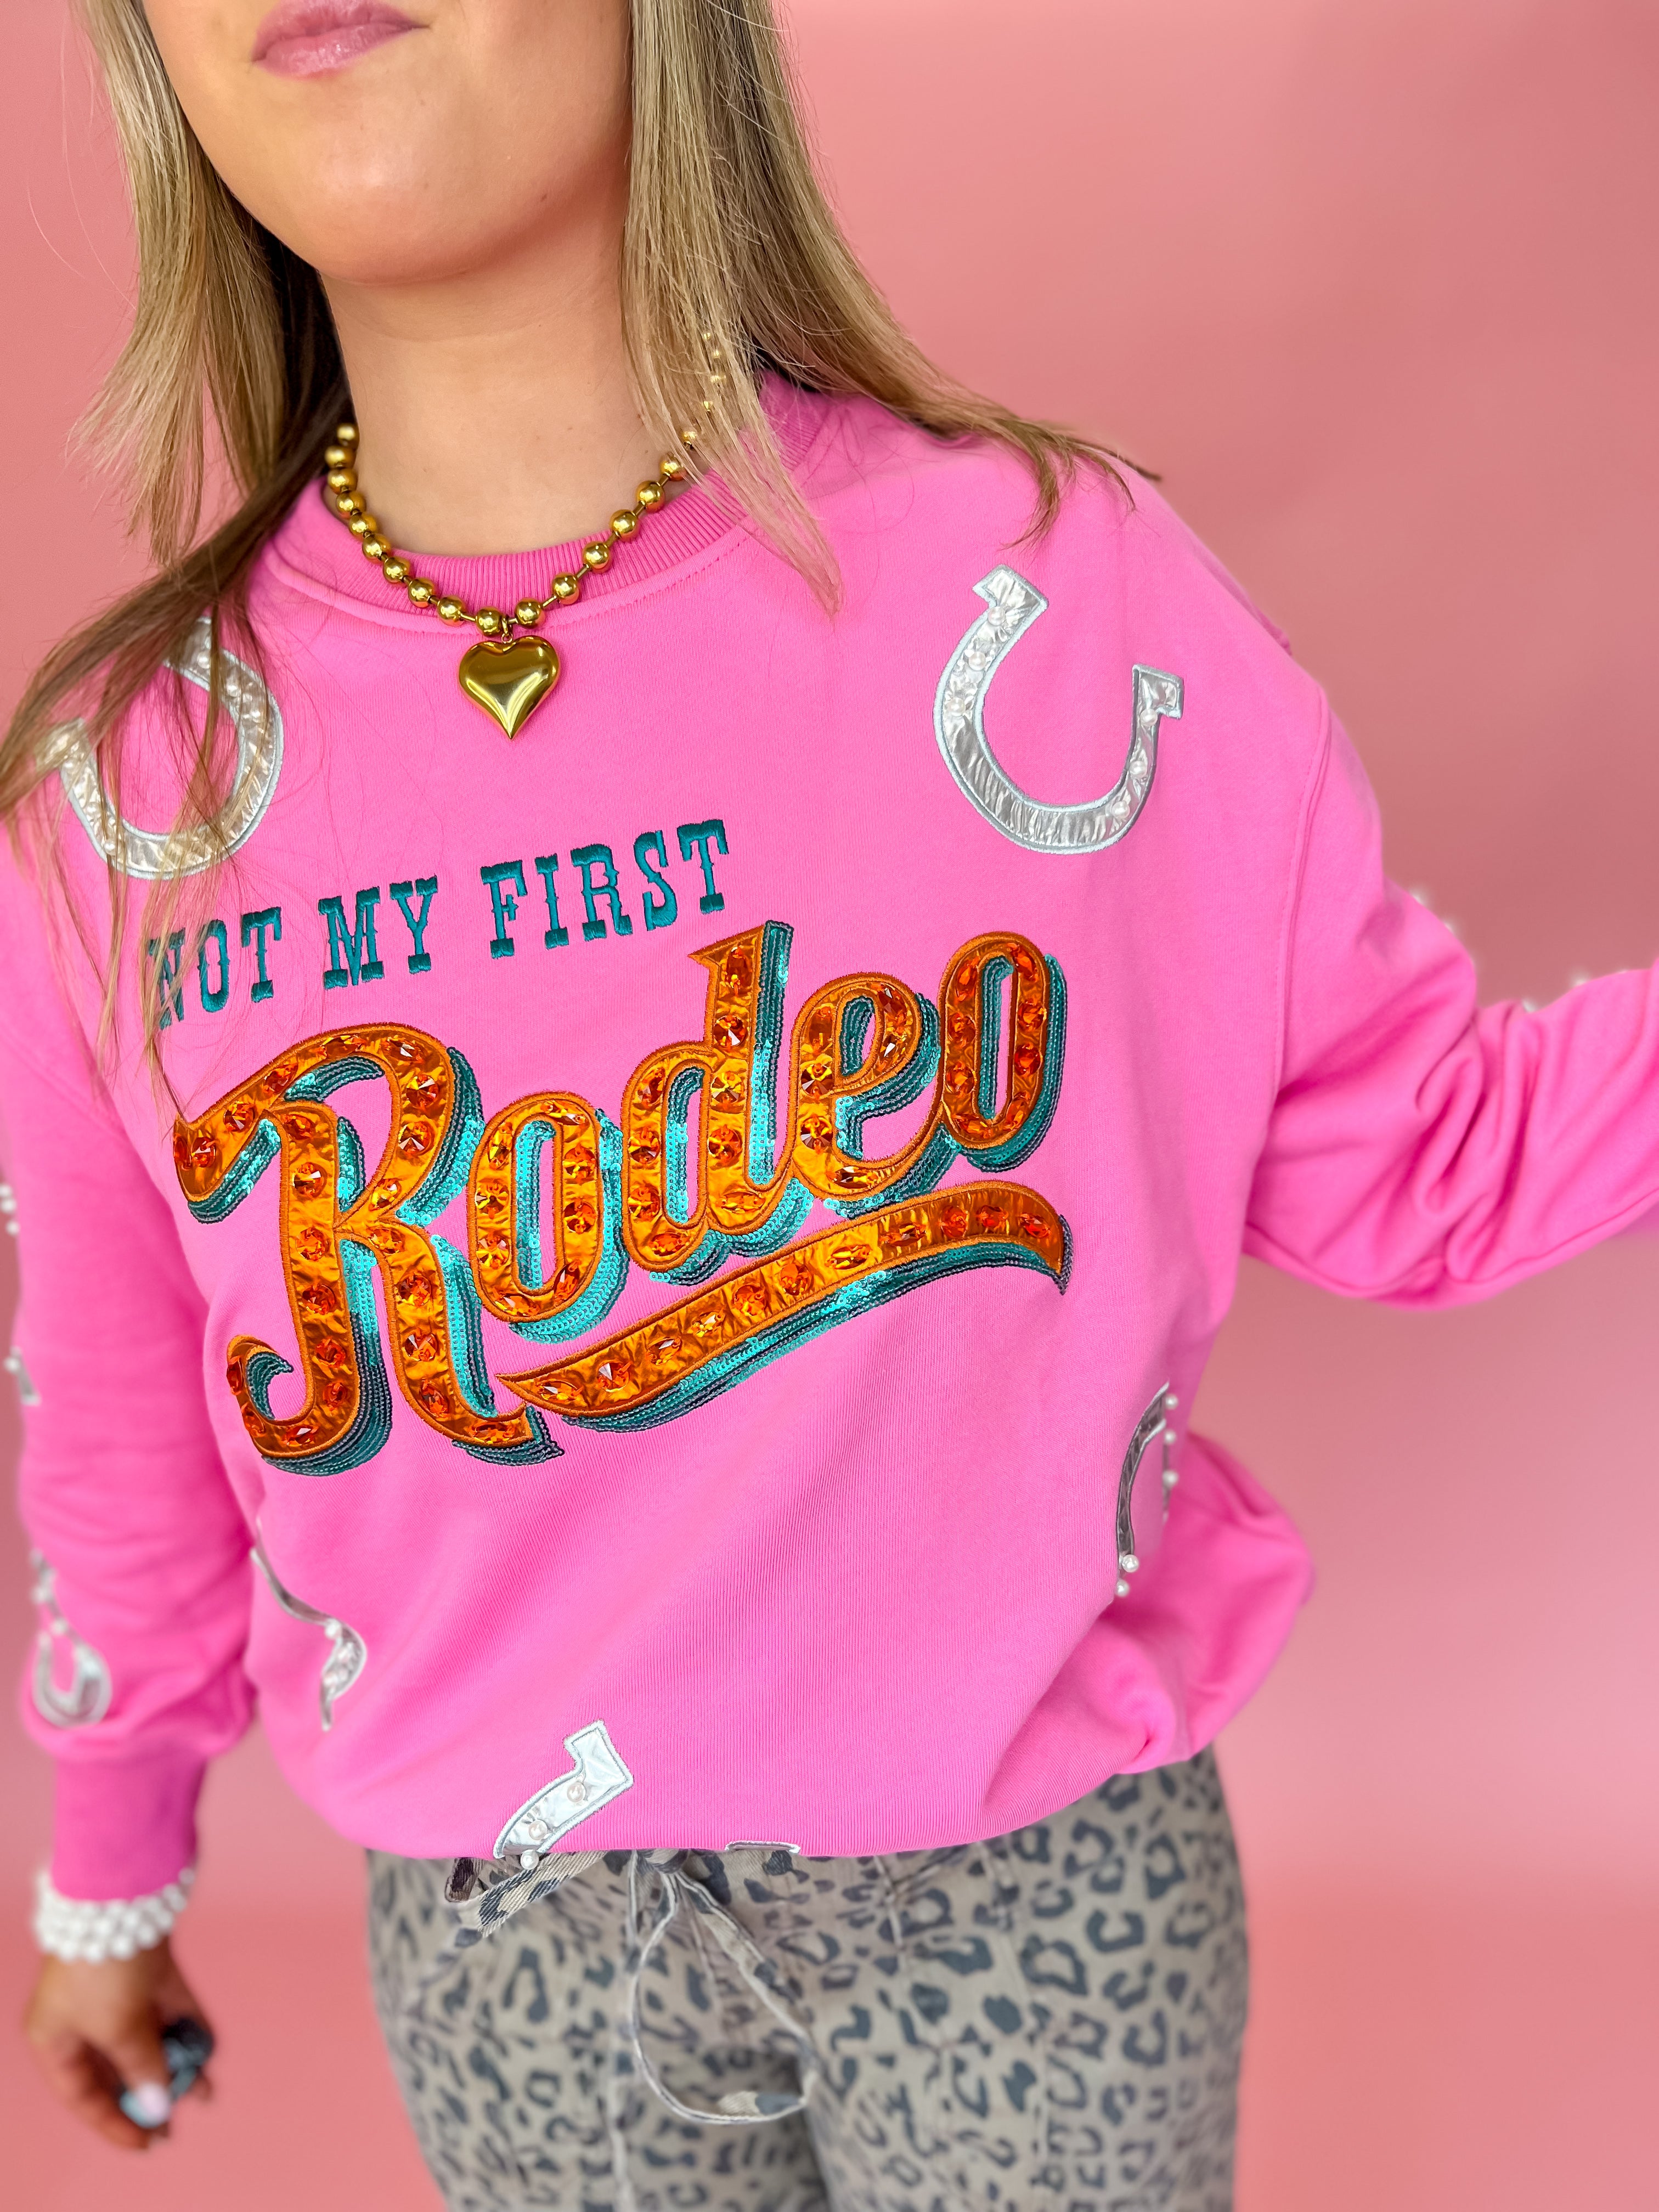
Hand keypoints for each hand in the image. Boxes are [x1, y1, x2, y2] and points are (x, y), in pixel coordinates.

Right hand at [23, 1937, 213, 2149]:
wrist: (120, 1892)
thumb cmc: (102, 1969)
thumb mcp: (117, 2030)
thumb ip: (141, 2068)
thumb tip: (158, 2105)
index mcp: (56, 2038)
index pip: (83, 2095)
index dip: (114, 2122)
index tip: (148, 2143)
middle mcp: (82, 2016)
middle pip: (116, 2067)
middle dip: (149, 2093)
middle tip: (178, 2121)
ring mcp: (115, 1989)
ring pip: (147, 2037)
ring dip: (175, 2061)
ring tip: (205, 2088)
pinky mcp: (146, 1965)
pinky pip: (168, 2007)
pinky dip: (186, 2026)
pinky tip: (207, 2047)